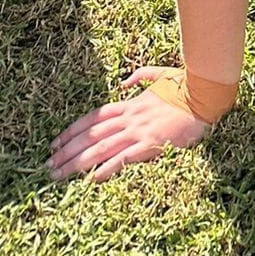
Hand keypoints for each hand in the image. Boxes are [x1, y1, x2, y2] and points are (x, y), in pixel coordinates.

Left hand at [48, 70, 211, 183]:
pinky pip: (122, 159)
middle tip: (48, 164)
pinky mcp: (150, 144)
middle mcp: (129, 118)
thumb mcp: (160, 76)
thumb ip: (140, 78)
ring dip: (76, 163)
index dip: (72, 131)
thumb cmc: (186, 87)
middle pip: (90, 136)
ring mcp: (138, 131)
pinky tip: (91, 179)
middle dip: (67, 150)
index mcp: (130, 105)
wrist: (205, 96)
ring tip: (58, 174)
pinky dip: (105, 169)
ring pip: (99, 149)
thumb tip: (123, 84)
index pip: (93, 118)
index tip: (55, 142)